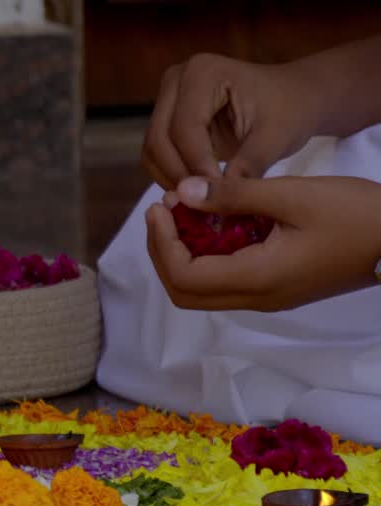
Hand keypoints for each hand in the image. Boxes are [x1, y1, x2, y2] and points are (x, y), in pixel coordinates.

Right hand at [142, 54, 316, 188]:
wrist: (295, 99)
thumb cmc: (291, 111)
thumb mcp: (276, 138)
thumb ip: (246, 166)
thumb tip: (215, 197)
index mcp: (203, 73)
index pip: (185, 128)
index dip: (196, 166)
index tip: (218, 195)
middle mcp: (176, 80)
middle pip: (159, 139)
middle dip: (179, 176)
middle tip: (203, 203)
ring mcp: (168, 98)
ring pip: (152, 150)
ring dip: (172, 179)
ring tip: (201, 199)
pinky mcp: (166, 118)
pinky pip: (157, 155)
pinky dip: (171, 176)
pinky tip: (196, 190)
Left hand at [147, 175, 380, 311]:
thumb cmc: (358, 214)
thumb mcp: (293, 194)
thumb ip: (234, 195)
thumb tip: (182, 194)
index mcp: (258, 278)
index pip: (184, 276)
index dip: (162, 242)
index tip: (161, 206)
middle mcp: (258, 297)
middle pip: (184, 291)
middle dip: (164, 251)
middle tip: (165, 210)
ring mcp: (268, 297)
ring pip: (203, 289)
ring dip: (185, 253)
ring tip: (186, 210)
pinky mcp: (278, 288)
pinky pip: (227, 281)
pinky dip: (209, 256)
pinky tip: (215, 221)